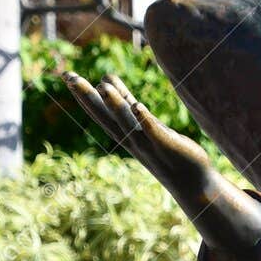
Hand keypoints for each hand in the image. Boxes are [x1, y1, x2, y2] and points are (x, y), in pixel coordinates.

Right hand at [65, 71, 212, 195]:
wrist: (193, 184)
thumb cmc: (167, 151)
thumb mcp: (143, 123)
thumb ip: (125, 101)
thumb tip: (104, 79)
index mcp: (126, 133)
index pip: (101, 112)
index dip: (84, 95)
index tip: (67, 76)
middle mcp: (133, 140)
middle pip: (106, 118)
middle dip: (88, 98)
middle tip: (70, 78)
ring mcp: (149, 145)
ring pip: (128, 124)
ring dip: (115, 106)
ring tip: (102, 86)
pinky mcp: (168, 147)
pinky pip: (154, 133)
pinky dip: (145, 121)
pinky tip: (137, 106)